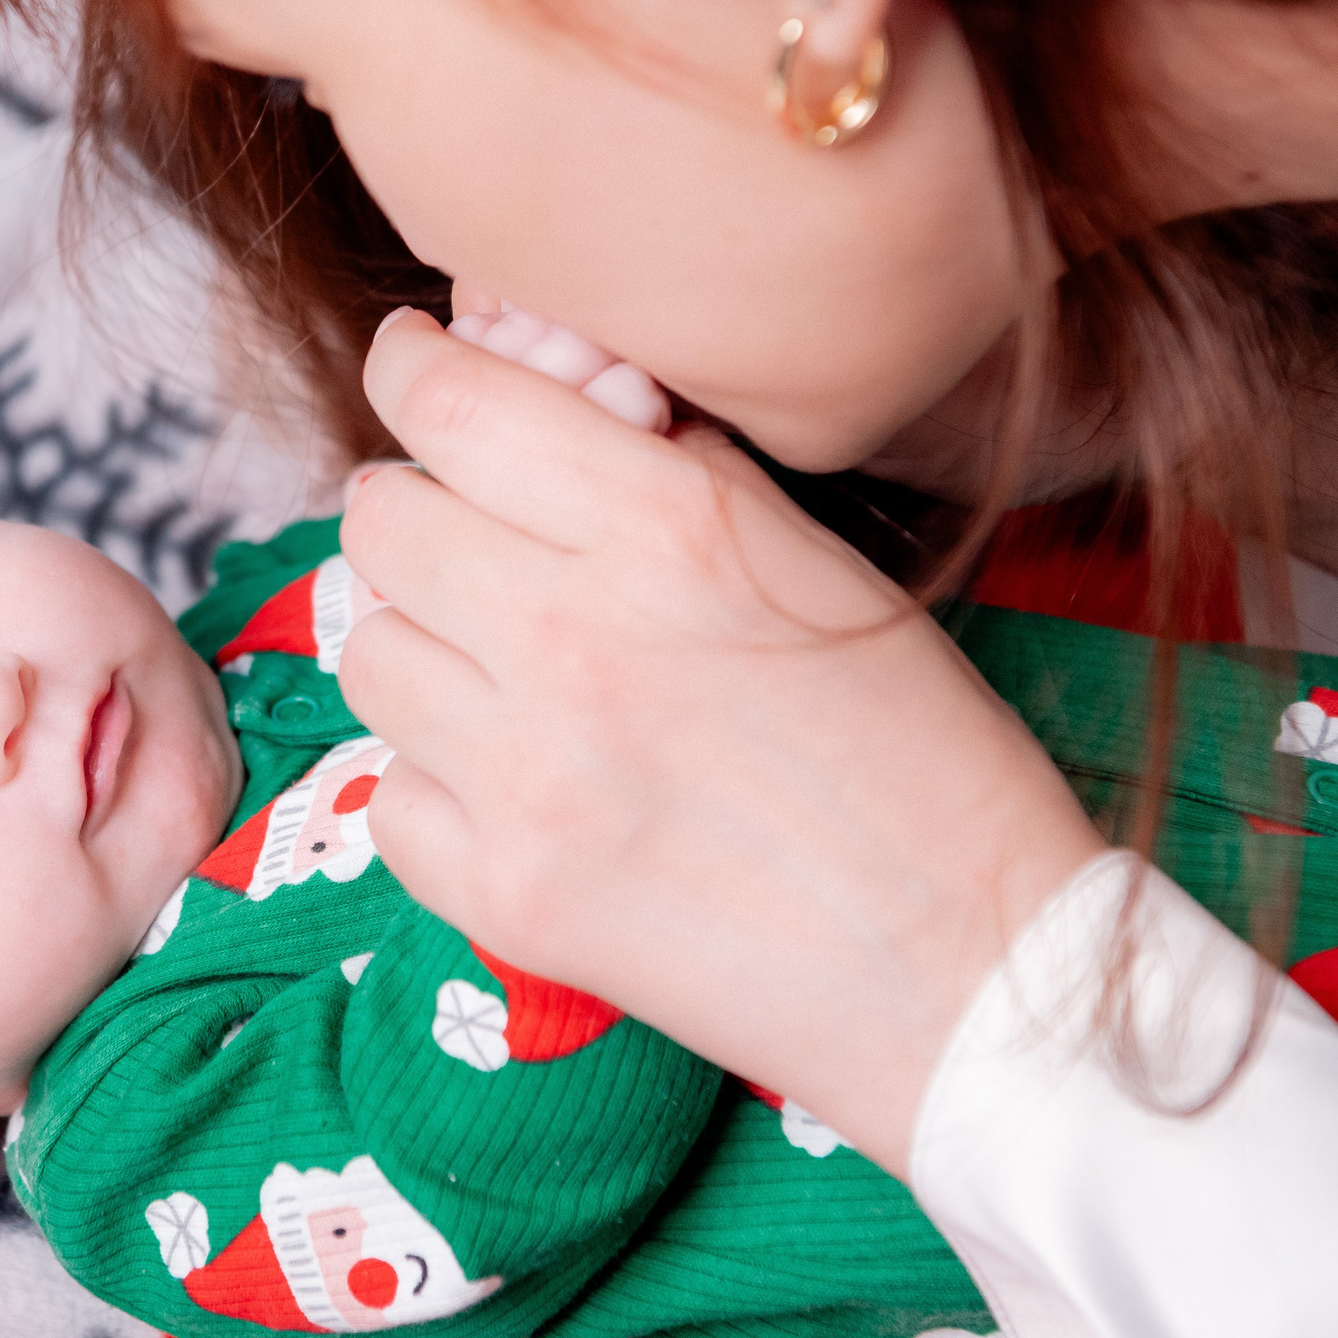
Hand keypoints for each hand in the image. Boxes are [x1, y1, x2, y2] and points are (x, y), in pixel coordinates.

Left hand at [338, 308, 1102, 1174]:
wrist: (968, 970)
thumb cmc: (920, 757)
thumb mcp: (819, 565)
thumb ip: (678, 470)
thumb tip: (567, 399)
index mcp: (668, 533)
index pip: (453, 404)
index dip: (415, 368)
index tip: (416, 367)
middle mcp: (572, 640)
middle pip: (380, 520)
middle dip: (415, 503)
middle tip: (467, 530)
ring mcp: (524, 776)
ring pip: (369, 651)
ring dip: (421, 640)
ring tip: (499, 666)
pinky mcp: (503, 892)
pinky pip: (390, 792)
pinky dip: (436, 777)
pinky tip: (519, 780)